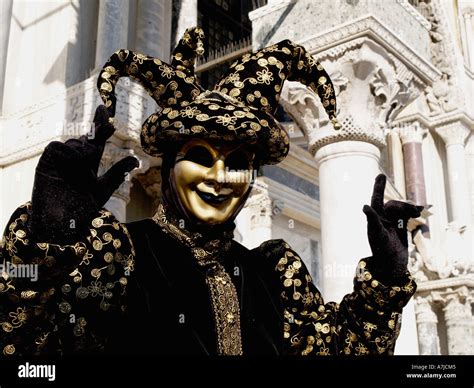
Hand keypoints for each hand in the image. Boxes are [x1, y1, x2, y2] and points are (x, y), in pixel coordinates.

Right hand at [30, 105, 138, 243]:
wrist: (62, 222)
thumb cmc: (82, 208)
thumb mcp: (103, 189)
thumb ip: (117, 173)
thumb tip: (135, 160)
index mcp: (88, 162)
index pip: (95, 138)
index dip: (99, 124)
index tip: (104, 110)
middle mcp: (75, 158)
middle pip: (86, 137)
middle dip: (98, 129)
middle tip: (106, 125)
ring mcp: (60, 159)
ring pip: (74, 142)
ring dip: (83, 151)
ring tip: (83, 168)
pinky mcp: (46, 162)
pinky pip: (57, 147)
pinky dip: (67, 153)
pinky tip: (71, 163)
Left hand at [363, 174, 422, 280]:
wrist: (392, 265)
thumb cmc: (382, 251)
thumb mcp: (377, 235)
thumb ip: (373, 220)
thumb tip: (365, 206)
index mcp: (374, 219)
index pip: (376, 199)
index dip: (378, 187)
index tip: (381, 175)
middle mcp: (382, 219)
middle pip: (393, 204)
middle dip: (404, 206)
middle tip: (416, 212)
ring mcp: (392, 222)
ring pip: (402, 209)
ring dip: (410, 208)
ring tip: (418, 213)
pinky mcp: (400, 227)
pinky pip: (406, 215)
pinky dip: (413, 212)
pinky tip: (420, 211)